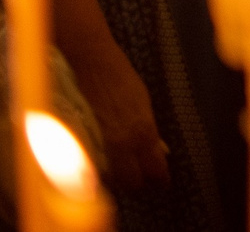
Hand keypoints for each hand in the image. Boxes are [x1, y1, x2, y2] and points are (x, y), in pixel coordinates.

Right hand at [76, 45, 168, 192]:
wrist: (94, 64)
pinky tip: (108, 163)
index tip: (162, 183)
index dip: (160, 180)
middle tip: (142, 182)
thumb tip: (156, 151)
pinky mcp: (86, 140)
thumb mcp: (144, 104)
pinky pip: (98, 164)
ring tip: (125, 173)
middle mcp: (125, 141)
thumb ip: (149, 131)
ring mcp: (103, 142)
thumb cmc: (122, 79)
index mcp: (145, 131)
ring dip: (120, 178)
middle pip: (132, 182)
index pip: (155, 169)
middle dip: (138, 185)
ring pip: (114, 177)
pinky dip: (104, 168)